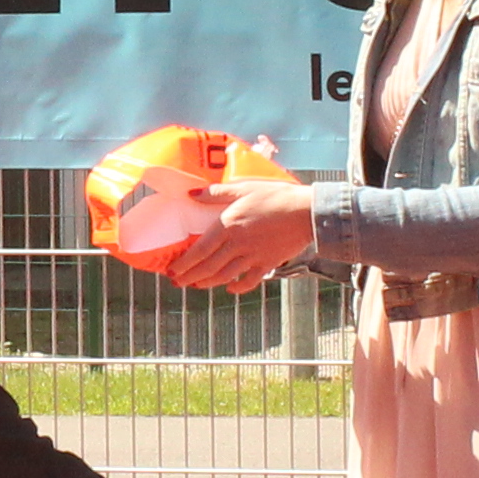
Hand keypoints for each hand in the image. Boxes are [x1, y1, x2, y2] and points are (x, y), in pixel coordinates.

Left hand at [158, 178, 321, 292]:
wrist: (306, 211)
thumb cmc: (274, 196)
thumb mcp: (243, 188)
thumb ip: (215, 193)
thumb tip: (191, 194)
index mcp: (227, 226)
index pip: (200, 250)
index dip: (184, 263)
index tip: (172, 271)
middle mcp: (237, 245)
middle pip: (208, 267)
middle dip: (190, 277)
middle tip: (178, 283)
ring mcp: (252, 257)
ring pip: (225, 276)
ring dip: (208, 283)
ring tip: (197, 285)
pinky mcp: (267, 263)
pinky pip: (249, 280)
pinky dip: (238, 287)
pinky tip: (230, 288)